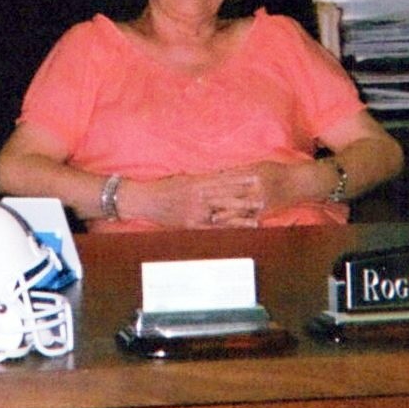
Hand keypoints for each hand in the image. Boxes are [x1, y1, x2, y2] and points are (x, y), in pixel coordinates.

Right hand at [132, 171, 269, 229]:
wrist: (144, 199)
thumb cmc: (163, 187)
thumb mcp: (183, 178)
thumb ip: (201, 178)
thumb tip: (218, 174)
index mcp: (197, 182)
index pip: (223, 179)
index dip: (241, 179)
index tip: (255, 176)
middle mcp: (198, 196)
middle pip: (227, 197)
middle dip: (246, 199)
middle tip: (264, 199)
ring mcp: (194, 212)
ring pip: (222, 214)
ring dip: (240, 217)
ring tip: (256, 219)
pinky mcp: (190, 225)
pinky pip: (210, 229)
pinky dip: (225, 231)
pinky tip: (235, 233)